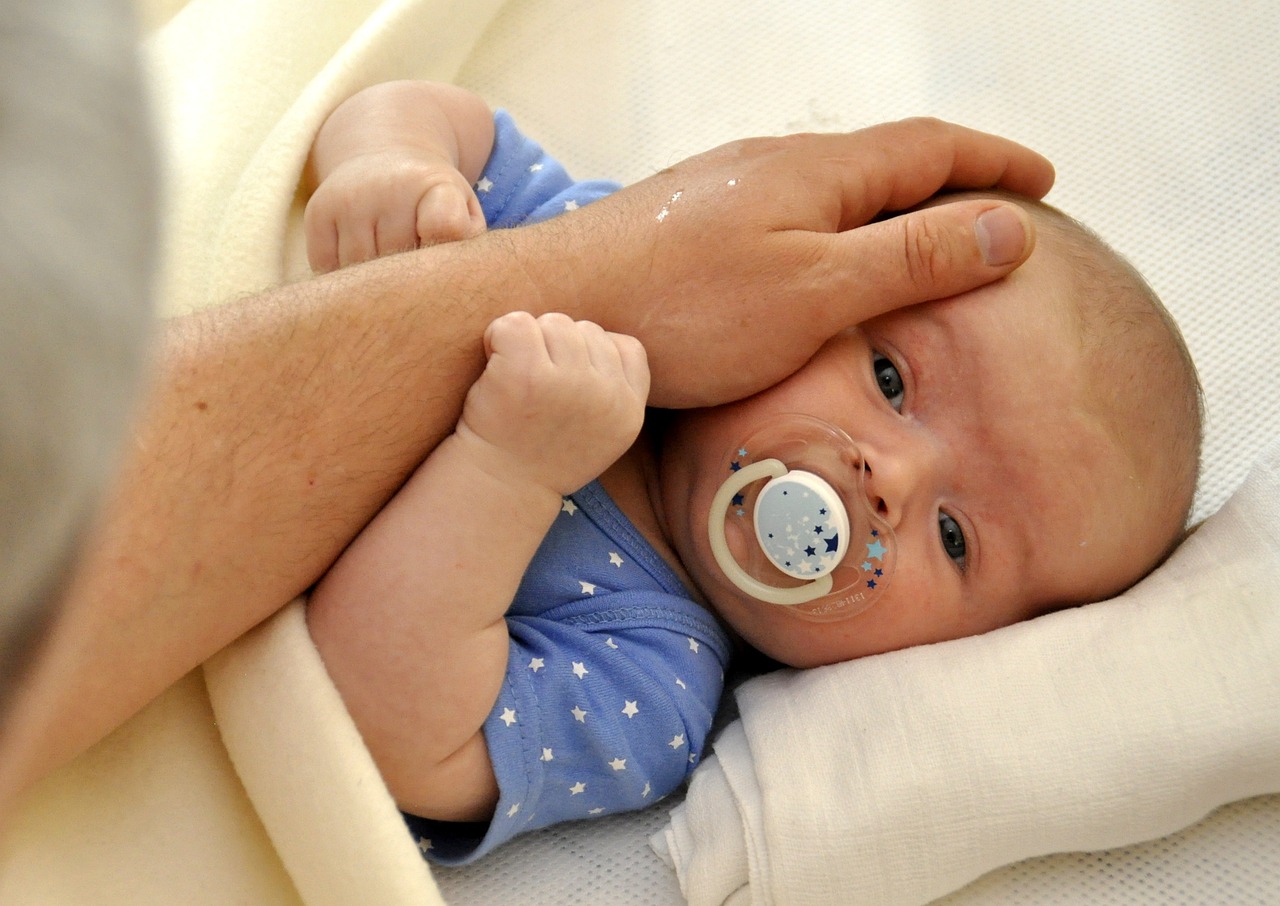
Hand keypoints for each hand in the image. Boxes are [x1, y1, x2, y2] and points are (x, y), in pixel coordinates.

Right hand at [304, 149, 485, 272]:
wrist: (382, 158)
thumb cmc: (433, 203)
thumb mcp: (464, 212)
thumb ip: (467, 246)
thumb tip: (445, 288)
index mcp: (433, 184)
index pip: (445, 229)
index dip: (445, 261)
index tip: (442, 269)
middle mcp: (387, 187)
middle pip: (399, 266)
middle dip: (410, 283)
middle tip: (416, 284)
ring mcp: (348, 201)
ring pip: (361, 276)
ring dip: (375, 288)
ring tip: (389, 277)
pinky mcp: (317, 215)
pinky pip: (330, 272)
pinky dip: (345, 282)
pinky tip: (361, 269)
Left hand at [456, 312, 650, 495]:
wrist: (498, 487)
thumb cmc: (543, 453)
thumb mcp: (601, 434)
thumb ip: (613, 391)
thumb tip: (602, 337)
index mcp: (630, 411)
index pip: (626, 347)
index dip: (592, 357)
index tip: (565, 385)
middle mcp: (606, 395)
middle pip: (586, 330)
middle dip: (558, 349)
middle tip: (536, 388)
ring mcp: (569, 382)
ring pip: (553, 323)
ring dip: (529, 342)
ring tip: (516, 379)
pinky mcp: (527, 373)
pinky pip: (516, 323)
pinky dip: (498, 336)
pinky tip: (494, 366)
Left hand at [504, 117, 1054, 406]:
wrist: (560, 305)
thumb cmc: (681, 307)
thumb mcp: (817, 290)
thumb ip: (911, 257)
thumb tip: (1008, 227)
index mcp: (818, 173)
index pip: (932, 147)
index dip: (995, 163)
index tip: (1045, 183)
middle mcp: (774, 166)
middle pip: (886, 160)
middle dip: (951, 181)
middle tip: (996, 211)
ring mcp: (731, 190)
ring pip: (835, 187)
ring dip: (892, 205)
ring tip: (924, 239)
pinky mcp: (697, 223)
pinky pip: (792, 213)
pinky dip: (838, 230)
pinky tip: (825, 265)